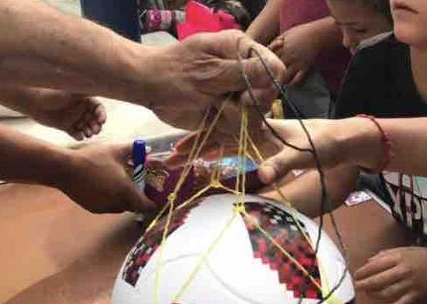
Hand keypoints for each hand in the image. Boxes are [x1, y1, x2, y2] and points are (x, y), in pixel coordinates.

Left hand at [27, 90, 105, 139]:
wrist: (34, 102)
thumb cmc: (52, 94)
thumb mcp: (71, 91)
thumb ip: (85, 89)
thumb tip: (99, 83)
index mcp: (84, 100)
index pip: (98, 108)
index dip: (102, 115)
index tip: (102, 120)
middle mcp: (80, 109)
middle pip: (94, 120)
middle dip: (97, 126)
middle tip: (96, 130)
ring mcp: (74, 119)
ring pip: (87, 128)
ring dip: (90, 131)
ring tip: (88, 134)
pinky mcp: (66, 127)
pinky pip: (76, 133)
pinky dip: (79, 136)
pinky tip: (79, 136)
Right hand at [55, 143, 155, 213]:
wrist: (64, 169)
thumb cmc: (92, 158)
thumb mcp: (115, 150)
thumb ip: (133, 150)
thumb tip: (148, 149)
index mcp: (125, 190)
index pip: (145, 205)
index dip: (151, 203)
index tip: (153, 198)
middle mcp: (116, 203)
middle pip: (133, 206)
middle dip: (137, 199)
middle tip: (136, 187)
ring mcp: (104, 208)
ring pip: (120, 208)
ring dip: (124, 200)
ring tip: (120, 185)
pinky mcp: (93, 209)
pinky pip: (108, 207)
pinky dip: (111, 200)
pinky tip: (105, 187)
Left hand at [143, 30, 284, 129]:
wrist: (150, 87)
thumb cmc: (175, 73)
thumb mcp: (210, 72)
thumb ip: (244, 72)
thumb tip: (276, 70)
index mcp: (241, 51)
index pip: (274, 68)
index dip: (267, 86)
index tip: (246, 97)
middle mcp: (243, 71)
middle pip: (267, 95)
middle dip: (248, 106)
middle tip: (223, 104)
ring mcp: (236, 93)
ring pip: (255, 115)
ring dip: (234, 118)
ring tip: (213, 109)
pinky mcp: (228, 112)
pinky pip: (238, 127)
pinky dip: (225, 130)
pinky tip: (211, 122)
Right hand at [166, 117, 378, 181]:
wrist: (345, 141)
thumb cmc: (325, 143)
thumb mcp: (303, 153)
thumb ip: (282, 164)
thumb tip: (262, 178)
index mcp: (260, 128)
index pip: (223, 130)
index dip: (200, 139)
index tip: (179, 149)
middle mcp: (257, 131)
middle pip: (219, 135)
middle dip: (196, 144)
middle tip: (173, 157)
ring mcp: (261, 140)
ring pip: (226, 142)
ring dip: (206, 149)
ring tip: (184, 158)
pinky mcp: (268, 149)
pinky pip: (238, 150)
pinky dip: (223, 155)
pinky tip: (212, 161)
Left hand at [269, 22, 322, 84]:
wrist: (317, 34)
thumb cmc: (301, 32)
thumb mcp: (286, 34)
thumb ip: (277, 42)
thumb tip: (269, 48)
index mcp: (281, 48)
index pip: (269, 59)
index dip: (264, 65)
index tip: (262, 69)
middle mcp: (287, 56)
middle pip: (275, 68)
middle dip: (270, 75)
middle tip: (266, 82)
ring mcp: (296, 62)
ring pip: (284, 76)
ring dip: (280, 80)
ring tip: (277, 85)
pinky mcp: (305, 67)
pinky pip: (297, 79)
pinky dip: (293, 83)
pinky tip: (290, 84)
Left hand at [354, 247, 426, 303]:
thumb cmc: (421, 255)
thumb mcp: (402, 249)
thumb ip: (384, 255)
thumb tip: (368, 262)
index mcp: (399, 257)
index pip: (375, 265)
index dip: (363, 271)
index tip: (356, 275)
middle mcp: (403, 271)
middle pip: (379, 280)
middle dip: (365, 285)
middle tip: (357, 286)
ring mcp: (410, 284)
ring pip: (387, 293)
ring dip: (374, 294)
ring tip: (368, 293)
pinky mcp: (416, 295)